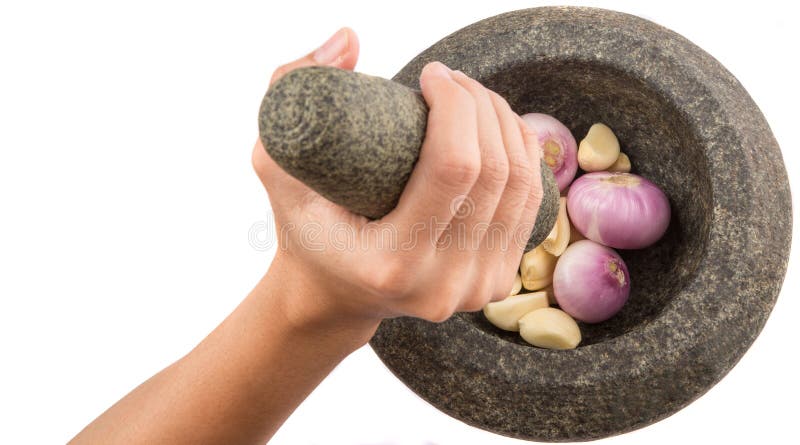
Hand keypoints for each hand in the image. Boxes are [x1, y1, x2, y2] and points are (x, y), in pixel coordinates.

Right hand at [253, 28, 542, 327]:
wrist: (333, 292)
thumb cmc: (303, 224)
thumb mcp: (273, 160)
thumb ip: (290, 90)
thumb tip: (348, 39)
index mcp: (390, 263)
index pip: (453, 168)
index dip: (456, 105)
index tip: (432, 74)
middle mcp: (441, 285)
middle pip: (494, 174)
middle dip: (483, 106)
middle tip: (452, 79)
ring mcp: (475, 289)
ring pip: (521, 186)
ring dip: (507, 124)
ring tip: (474, 97)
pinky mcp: (495, 283)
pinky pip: (530, 206)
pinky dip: (524, 156)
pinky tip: (500, 128)